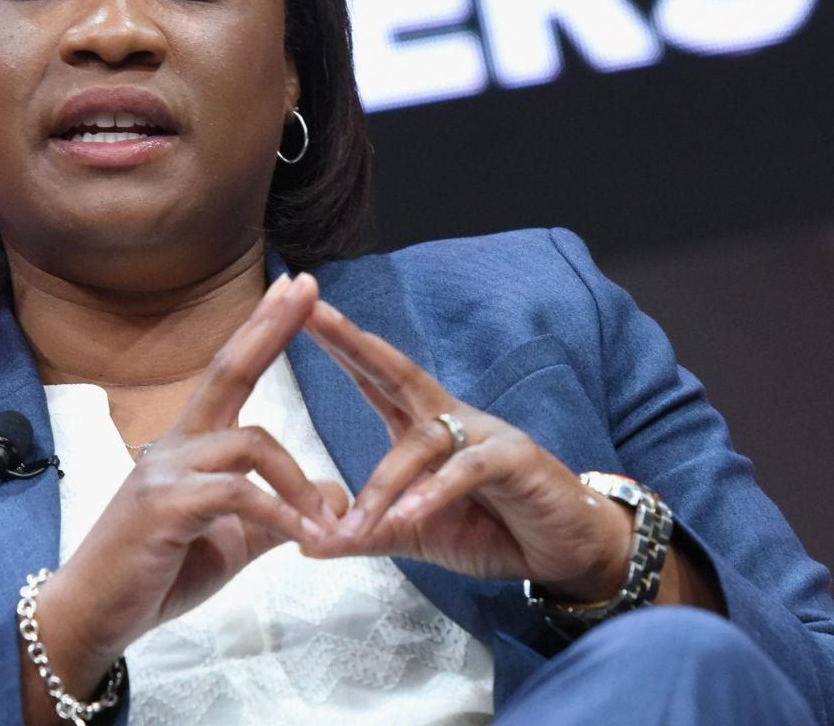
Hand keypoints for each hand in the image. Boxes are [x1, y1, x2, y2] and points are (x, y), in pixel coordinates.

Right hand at [36, 273, 345, 693]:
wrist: (91, 617)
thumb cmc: (154, 574)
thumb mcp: (230, 542)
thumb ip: (276, 517)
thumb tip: (331, 501)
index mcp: (189, 444)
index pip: (231, 371)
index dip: (261, 329)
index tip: (291, 291)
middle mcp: (176, 444)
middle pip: (229, 370)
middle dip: (271, 327)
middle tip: (305, 287)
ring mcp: (167, 471)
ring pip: (249, 443)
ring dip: (298, 483)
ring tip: (329, 525)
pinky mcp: (166, 507)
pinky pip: (238, 494)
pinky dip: (281, 515)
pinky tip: (308, 539)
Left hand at [299, 298, 632, 602]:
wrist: (566, 550)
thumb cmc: (490, 527)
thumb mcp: (415, 533)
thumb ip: (366, 533)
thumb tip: (306, 542)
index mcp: (421, 424)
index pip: (372, 376)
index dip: (339, 346)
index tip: (299, 315)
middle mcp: (448, 417)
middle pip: (394, 370)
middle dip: (353, 341)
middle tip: (313, 315)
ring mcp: (482, 432)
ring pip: (422, 440)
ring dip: (388, 482)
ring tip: (362, 521)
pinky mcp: (515, 458)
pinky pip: (468, 468)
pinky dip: (437, 490)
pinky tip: (412, 513)